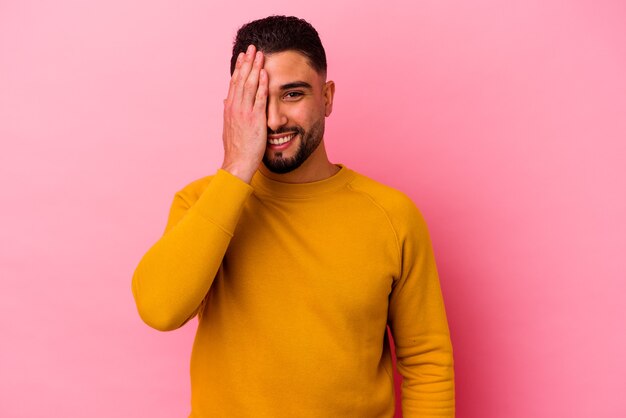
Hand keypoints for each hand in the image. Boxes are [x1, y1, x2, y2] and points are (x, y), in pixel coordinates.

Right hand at [221, 45, 267, 182]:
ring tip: (260, 54)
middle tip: (252, 48)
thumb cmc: (236, 148)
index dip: (239, 68)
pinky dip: (262, 85)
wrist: (237, 162)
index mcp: (229, 108)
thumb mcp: (229, 127)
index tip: (243, 56)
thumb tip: (225, 100)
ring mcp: (244, 112)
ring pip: (249, 85)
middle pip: (241, 79)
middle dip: (247, 62)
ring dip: (255, 68)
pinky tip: (265, 73)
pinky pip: (259, 98)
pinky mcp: (254, 119)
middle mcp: (235, 107)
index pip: (234, 83)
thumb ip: (229, 112)